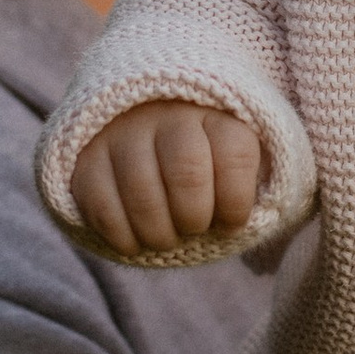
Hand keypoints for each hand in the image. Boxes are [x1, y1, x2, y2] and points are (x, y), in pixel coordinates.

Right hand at [70, 100, 260, 255]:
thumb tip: (268, 217)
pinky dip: (122, 236)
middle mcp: (167, 115)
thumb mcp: (241, 154)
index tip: (232, 220)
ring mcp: (122, 133)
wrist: (143, 117)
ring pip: (141, 192)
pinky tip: (136, 240)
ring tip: (166, 237)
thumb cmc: (205, 156)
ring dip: (158, 232)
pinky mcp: (86, 156)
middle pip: (186, 172)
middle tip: (194, 228)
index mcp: (216, 113)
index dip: (237, 202)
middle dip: (194, 218)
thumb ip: (262, 180)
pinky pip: (101, 205)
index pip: (235, 154)